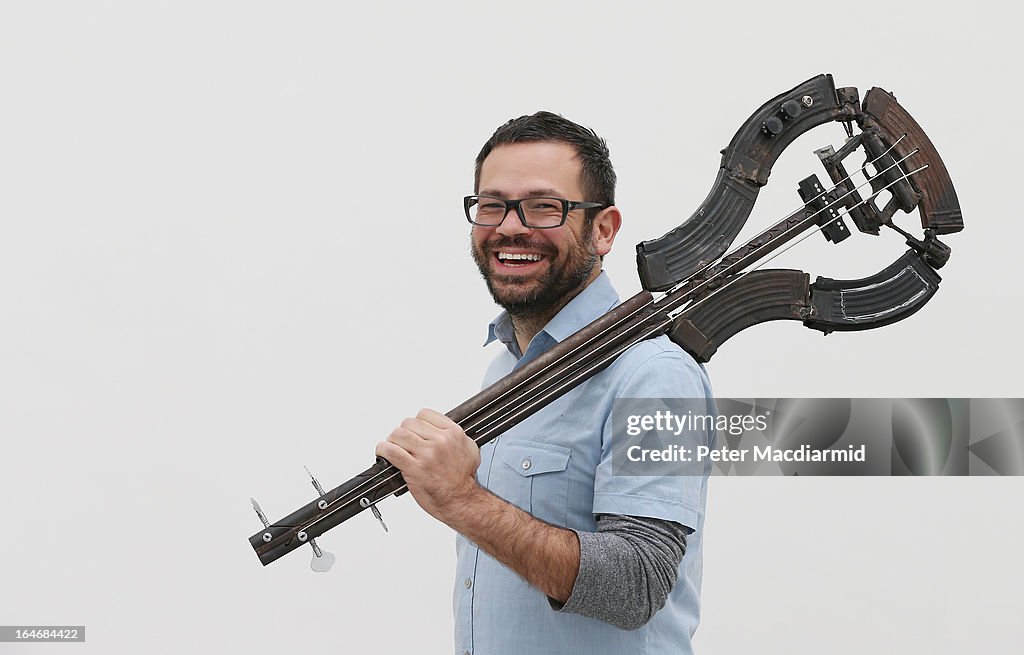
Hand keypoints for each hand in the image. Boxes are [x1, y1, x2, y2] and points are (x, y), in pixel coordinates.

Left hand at [375, 408, 480, 523]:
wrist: (461, 500)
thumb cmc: (463, 480)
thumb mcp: (470, 449)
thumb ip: (456, 436)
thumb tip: (444, 429)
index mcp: (453, 433)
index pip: (425, 414)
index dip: (416, 423)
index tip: (414, 431)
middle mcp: (440, 441)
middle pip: (409, 424)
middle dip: (403, 433)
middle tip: (403, 442)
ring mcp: (426, 454)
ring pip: (398, 434)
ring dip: (392, 440)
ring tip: (393, 447)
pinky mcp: (414, 468)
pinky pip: (391, 451)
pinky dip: (383, 450)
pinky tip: (383, 453)